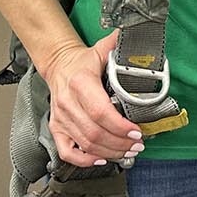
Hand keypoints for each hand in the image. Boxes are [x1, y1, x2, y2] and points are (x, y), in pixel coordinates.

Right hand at [41, 30, 145, 167]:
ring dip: (110, 152)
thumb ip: (120, 44)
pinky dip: (84, 160)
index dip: (119, 126)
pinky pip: (67, 152)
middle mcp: (68, 102)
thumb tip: (139, 36)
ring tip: (128, 151)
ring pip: (85, 144)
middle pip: (95, 133)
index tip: (136, 131)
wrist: (58, 65)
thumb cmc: (82, 62)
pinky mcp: (56, 128)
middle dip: (120, 143)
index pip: (100, 111)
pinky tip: (100, 159)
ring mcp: (61, 118)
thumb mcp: (101, 49)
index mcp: (80, 83)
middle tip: (137, 144)